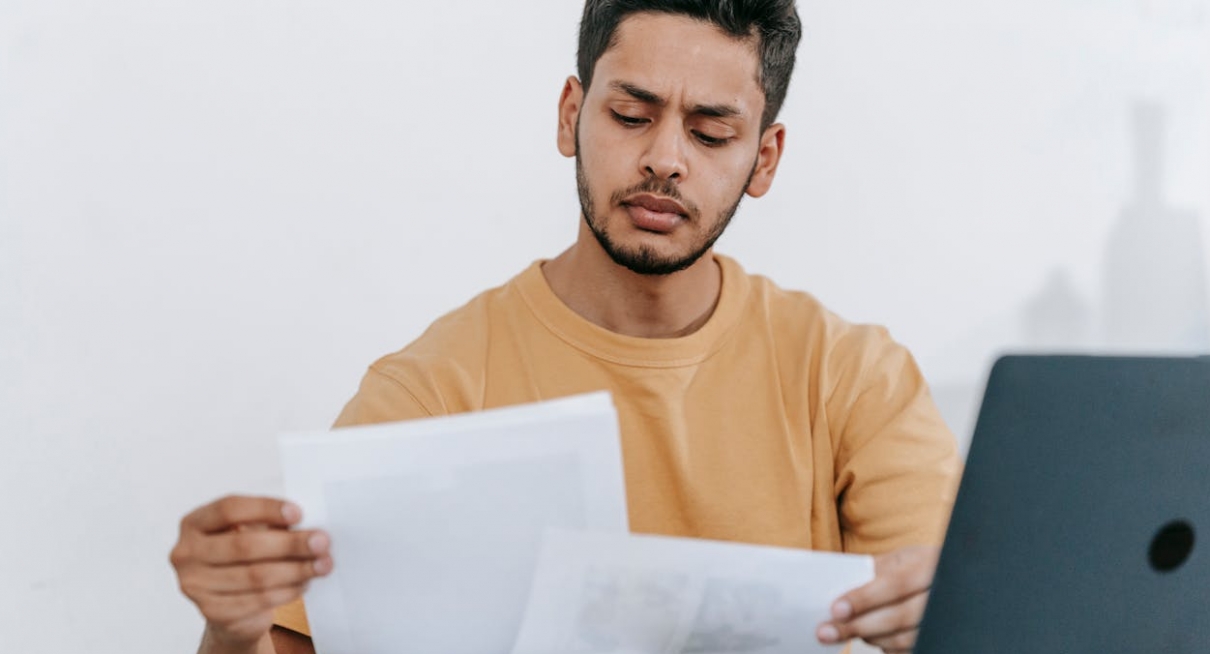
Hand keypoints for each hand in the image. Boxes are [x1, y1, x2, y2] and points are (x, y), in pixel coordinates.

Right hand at [170, 496, 332, 648]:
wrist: (229, 604)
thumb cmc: (242, 557)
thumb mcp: (249, 532)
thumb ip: (269, 524)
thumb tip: (308, 526)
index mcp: (194, 523)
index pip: (229, 509)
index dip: (265, 509)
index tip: (299, 513)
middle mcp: (186, 553)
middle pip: (244, 545)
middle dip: (289, 543)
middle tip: (322, 541)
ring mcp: (195, 585)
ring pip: (255, 576)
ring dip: (296, 569)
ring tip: (322, 564)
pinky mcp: (211, 612)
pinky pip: (258, 600)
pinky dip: (288, 590)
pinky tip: (305, 582)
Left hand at [815, 544, 938, 653]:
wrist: (951, 579)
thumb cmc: (918, 567)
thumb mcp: (901, 558)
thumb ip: (874, 570)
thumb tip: (837, 586)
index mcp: (931, 565)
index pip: (896, 584)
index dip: (865, 598)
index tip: (835, 609)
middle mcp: (943, 594)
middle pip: (899, 617)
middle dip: (859, 625)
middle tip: (826, 632)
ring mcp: (946, 621)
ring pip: (904, 639)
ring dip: (869, 637)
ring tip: (845, 631)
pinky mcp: (941, 640)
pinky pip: (909, 651)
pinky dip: (885, 647)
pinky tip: (870, 638)